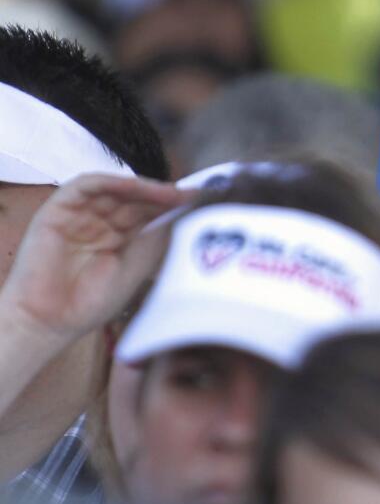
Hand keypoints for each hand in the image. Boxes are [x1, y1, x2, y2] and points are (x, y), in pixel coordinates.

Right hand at [0, 174, 187, 348]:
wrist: (50, 321)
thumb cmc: (91, 302)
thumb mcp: (137, 267)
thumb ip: (157, 239)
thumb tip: (185, 214)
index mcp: (121, 236)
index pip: (151, 212)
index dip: (176, 206)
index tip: (204, 204)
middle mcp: (101, 221)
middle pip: (137, 197)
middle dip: (165, 195)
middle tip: (194, 196)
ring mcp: (80, 214)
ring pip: (115, 188)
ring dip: (144, 187)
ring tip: (171, 194)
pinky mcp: (57, 209)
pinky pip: (85, 186)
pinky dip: (112, 182)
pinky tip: (136, 186)